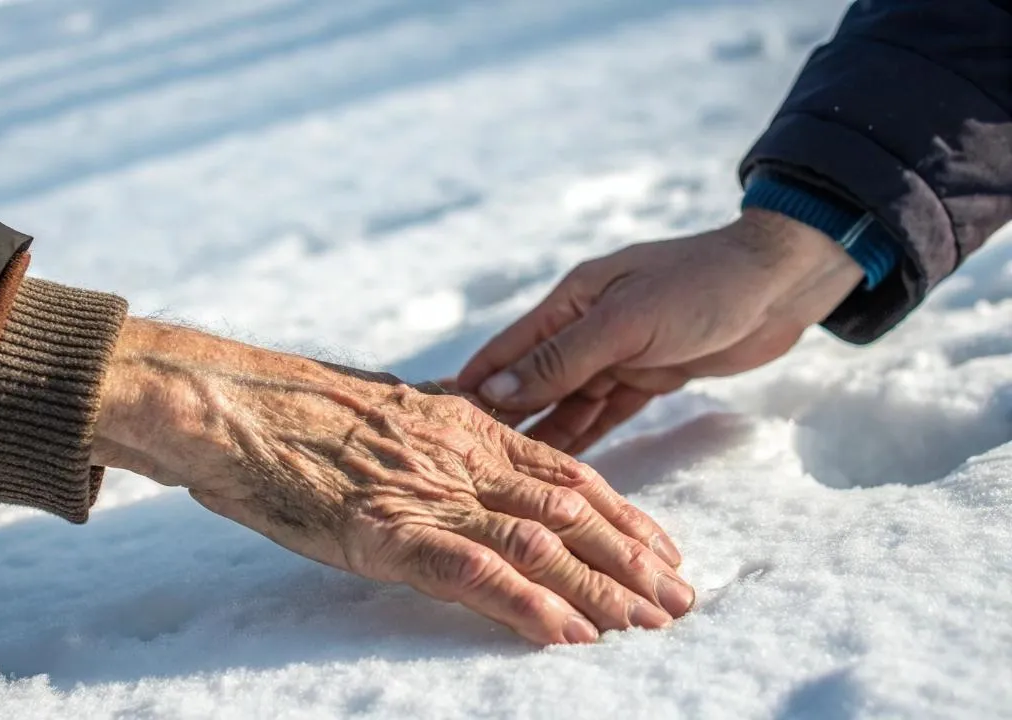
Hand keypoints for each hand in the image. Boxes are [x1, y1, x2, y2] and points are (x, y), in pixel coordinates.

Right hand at [89, 320, 693, 644]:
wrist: (229, 403)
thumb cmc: (290, 410)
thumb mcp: (380, 412)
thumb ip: (429, 439)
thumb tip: (454, 463)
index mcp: (463, 425)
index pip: (566, 471)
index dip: (621, 513)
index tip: (662, 546)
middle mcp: (460, 457)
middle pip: (569, 510)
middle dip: (631, 558)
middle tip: (682, 598)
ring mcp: (426, 494)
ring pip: (537, 542)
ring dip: (598, 587)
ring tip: (649, 622)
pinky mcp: (387, 531)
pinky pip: (472, 571)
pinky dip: (525, 604)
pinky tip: (567, 633)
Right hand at [457, 209, 864, 453]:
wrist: (780, 284)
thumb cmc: (700, 288)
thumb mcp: (624, 324)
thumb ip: (560, 360)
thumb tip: (494, 391)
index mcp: (571, 302)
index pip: (507, 351)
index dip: (473, 383)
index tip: (437, 420)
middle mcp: (585, 328)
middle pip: (533, 382)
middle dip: (503, 419)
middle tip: (465, 466)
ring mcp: (616, 353)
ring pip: (568, 403)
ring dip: (542, 436)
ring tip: (506, 479)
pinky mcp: (648, 375)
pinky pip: (605, 412)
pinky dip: (584, 436)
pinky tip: (559, 468)